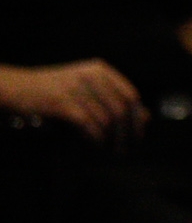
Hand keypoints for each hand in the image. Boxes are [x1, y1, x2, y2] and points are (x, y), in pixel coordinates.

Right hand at [0, 60, 148, 140]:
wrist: (17, 87)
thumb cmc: (53, 90)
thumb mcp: (85, 88)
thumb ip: (112, 99)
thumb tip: (144, 118)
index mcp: (101, 70)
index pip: (131, 95)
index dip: (137, 118)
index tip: (138, 136)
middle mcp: (92, 76)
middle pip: (122, 109)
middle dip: (127, 133)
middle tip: (127, 149)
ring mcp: (77, 88)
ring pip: (107, 118)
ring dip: (112, 139)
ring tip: (112, 151)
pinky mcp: (63, 103)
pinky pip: (89, 124)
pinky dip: (95, 138)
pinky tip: (96, 146)